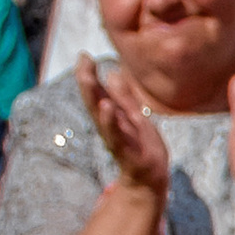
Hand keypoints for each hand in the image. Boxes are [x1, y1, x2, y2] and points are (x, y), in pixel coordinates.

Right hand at [76, 56, 170, 198]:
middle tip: (82, 60)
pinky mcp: (127, 151)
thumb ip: (124, 97)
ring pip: (101, 116)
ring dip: (93, 96)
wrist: (151, 179)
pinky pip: (116, 135)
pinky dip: (110, 121)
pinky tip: (107, 106)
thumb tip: (113, 73)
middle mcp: (110, 126)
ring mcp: (116, 138)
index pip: (98, 92)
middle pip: (94, 100)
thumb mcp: (135, 118)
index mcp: (112, 117)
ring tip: (87, 77)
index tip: (84, 55)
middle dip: (86, 80)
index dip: (89, 74)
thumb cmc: (142, 147)